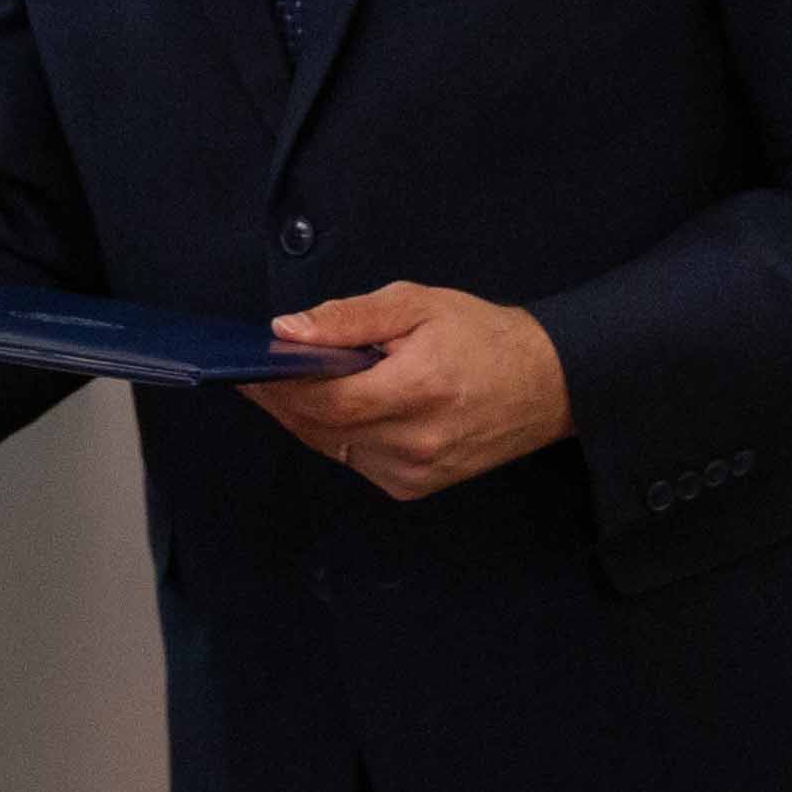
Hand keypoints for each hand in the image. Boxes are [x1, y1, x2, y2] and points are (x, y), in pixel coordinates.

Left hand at [248, 283, 573, 501]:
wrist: (547, 384)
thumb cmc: (482, 336)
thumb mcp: (417, 304)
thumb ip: (349, 319)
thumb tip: (288, 332)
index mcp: (419, 388)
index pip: (326, 399)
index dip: (278, 386)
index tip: (244, 367)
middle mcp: (417, 439)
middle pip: (321, 428)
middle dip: (280, 401)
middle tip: (253, 375)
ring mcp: (416, 471)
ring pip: (333, 448)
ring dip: (305, 419)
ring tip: (289, 387)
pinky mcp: (416, 487)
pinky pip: (356, 462)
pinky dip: (337, 436)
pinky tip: (338, 410)